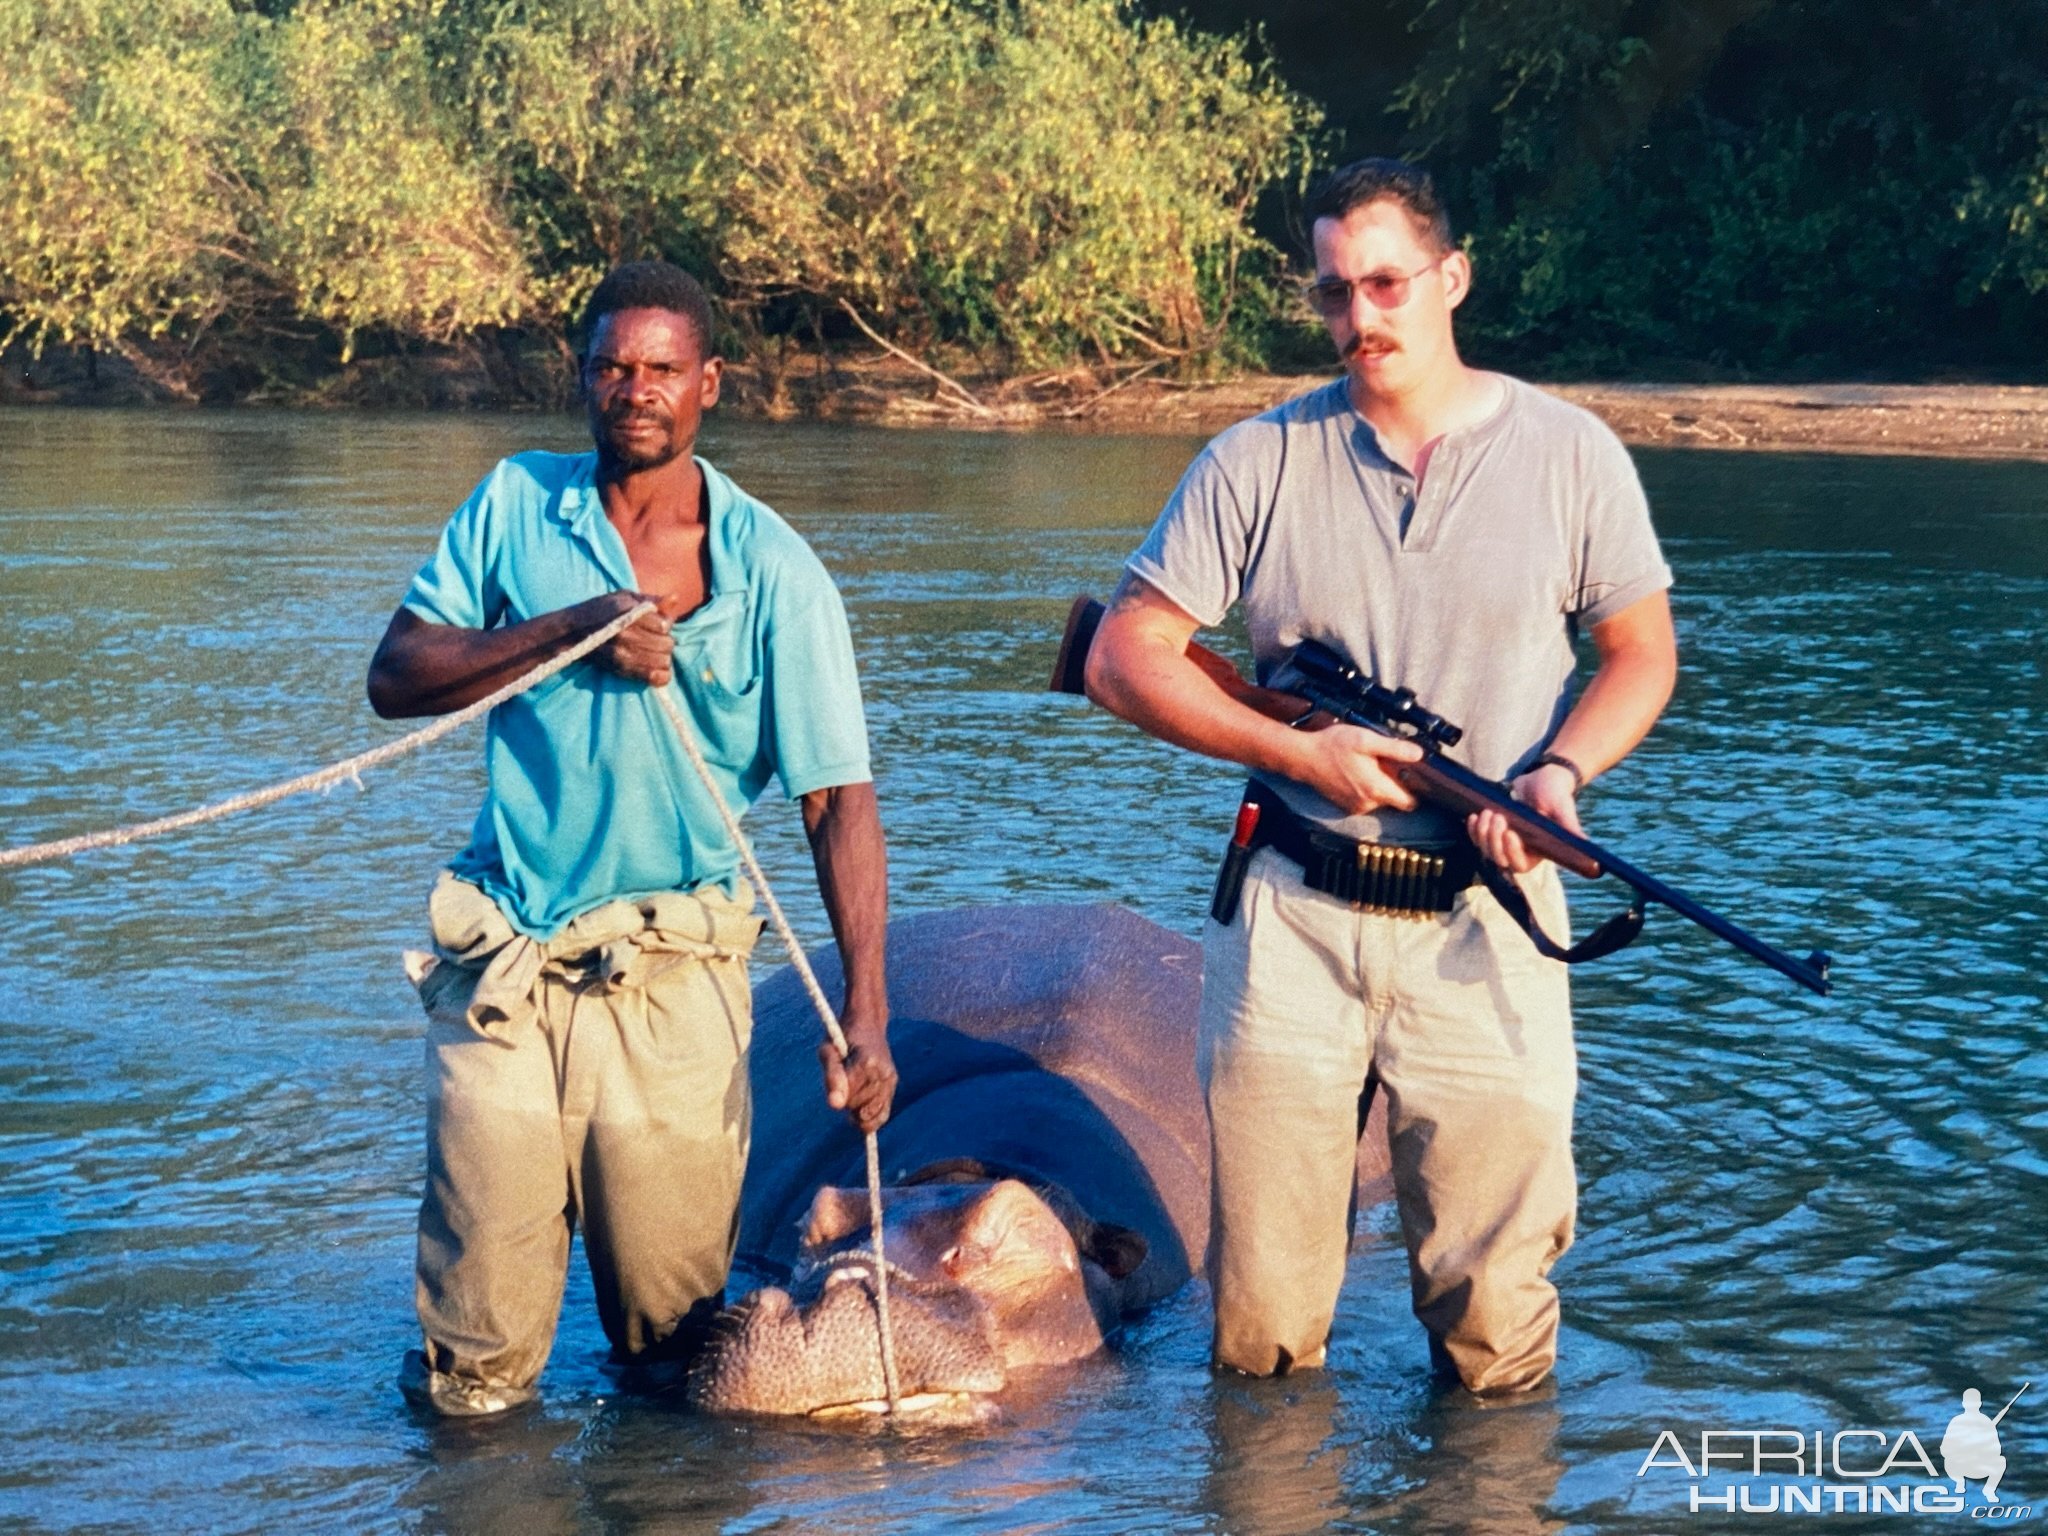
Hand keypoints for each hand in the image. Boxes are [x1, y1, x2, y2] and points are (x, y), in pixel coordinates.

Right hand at [584, 591, 678, 686]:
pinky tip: (654, 668)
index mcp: (629, 614)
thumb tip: (675, 598)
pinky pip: (654, 677)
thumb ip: (651, 600)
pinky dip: (660, 675)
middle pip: (667, 644)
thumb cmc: (599, 610)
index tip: (654, 624)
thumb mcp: (624, 597)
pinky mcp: (622, 670)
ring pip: (664, 661)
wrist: (571, 633)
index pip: (665, 624)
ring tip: (651, 652)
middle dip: (664, 641)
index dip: (663, 624)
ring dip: (662, 658)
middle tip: (653, 639)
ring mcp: (624, 654)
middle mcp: (627, 635)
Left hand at [820, 1016, 895, 1133]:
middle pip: (860, 1108)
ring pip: (871, 1115)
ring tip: (853, 1092)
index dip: (837, 1092)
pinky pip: (883, 1114)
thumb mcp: (828, 1051)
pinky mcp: (893, 1085)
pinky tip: (861, 1113)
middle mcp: (883, 1073)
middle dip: (847, 1102)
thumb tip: (835, 1106)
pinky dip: (870, 1119)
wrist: (867, 1023)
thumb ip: (832, 1077)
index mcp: (868, 1063)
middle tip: (844, 1082)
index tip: (836, 1076)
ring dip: (857, 1110)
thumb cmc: (842, 1038)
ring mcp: (891, 1080)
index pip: (849, 1097)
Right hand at [1291, 722, 1423, 816]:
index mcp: (1377, 789)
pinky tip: (1356, 773)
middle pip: (1394, 799)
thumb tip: (1419, 754)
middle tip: (1385, 763)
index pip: (1410, 802)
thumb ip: (1394, 748)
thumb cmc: (1333, 746)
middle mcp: (1368, 803)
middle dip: (1394, 783)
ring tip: (1367, 765)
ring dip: (1378, 785)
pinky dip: (1365, 789)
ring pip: (1379, 799)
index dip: (1415, 789)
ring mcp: (1356, 807)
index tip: (1411, 775)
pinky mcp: (1346, 806)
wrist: (1304, 757)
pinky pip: (1365, 800)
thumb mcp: (1366, 739)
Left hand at [1468, 762, 1582, 874]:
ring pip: (1486, 848)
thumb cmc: (1555, 793)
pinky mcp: (1493, 829)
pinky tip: (1473, 816)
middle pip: (1499, 858)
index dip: (1511, 853)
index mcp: (1538, 851)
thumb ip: (1569, 826)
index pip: (1519, 865)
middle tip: (1497, 816)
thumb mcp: (1563, 807)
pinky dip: (1473, 828)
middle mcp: (1521, 850)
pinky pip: (1477, 836)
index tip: (1510, 833)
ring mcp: (1505, 840)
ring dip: (1482, 833)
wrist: (1542, 777)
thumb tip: (1585, 844)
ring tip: (1487, 812)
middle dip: (1493, 839)